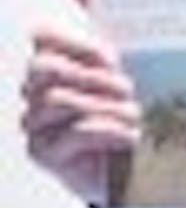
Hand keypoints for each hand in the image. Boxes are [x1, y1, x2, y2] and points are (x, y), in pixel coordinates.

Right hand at [21, 19, 140, 206]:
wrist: (118, 170)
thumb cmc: (115, 115)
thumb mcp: (112, 77)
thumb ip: (100, 57)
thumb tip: (105, 57)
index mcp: (46, 66)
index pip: (40, 37)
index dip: (74, 43)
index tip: (109, 59)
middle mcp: (29, 93)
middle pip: (45, 69)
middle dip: (92, 76)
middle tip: (126, 90)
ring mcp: (31, 125)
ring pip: (60, 99)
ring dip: (107, 105)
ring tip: (133, 115)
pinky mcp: (43, 155)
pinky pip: (76, 131)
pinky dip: (110, 130)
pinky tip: (130, 136)